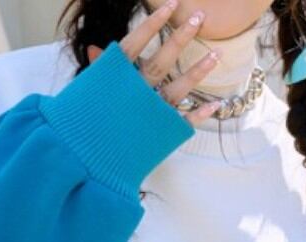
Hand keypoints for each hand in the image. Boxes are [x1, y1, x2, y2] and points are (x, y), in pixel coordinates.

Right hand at [88, 0, 221, 125]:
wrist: (89, 160)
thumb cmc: (88, 123)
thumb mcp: (89, 93)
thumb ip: (99, 72)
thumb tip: (94, 49)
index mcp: (116, 80)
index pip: (134, 44)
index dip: (151, 24)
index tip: (170, 6)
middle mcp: (135, 94)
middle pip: (161, 62)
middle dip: (181, 39)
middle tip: (199, 18)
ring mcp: (150, 114)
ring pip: (177, 89)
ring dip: (198, 72)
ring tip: (217, 55)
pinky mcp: (159, 134)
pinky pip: (182, 123)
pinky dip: (199, 115)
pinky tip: (216, 105)